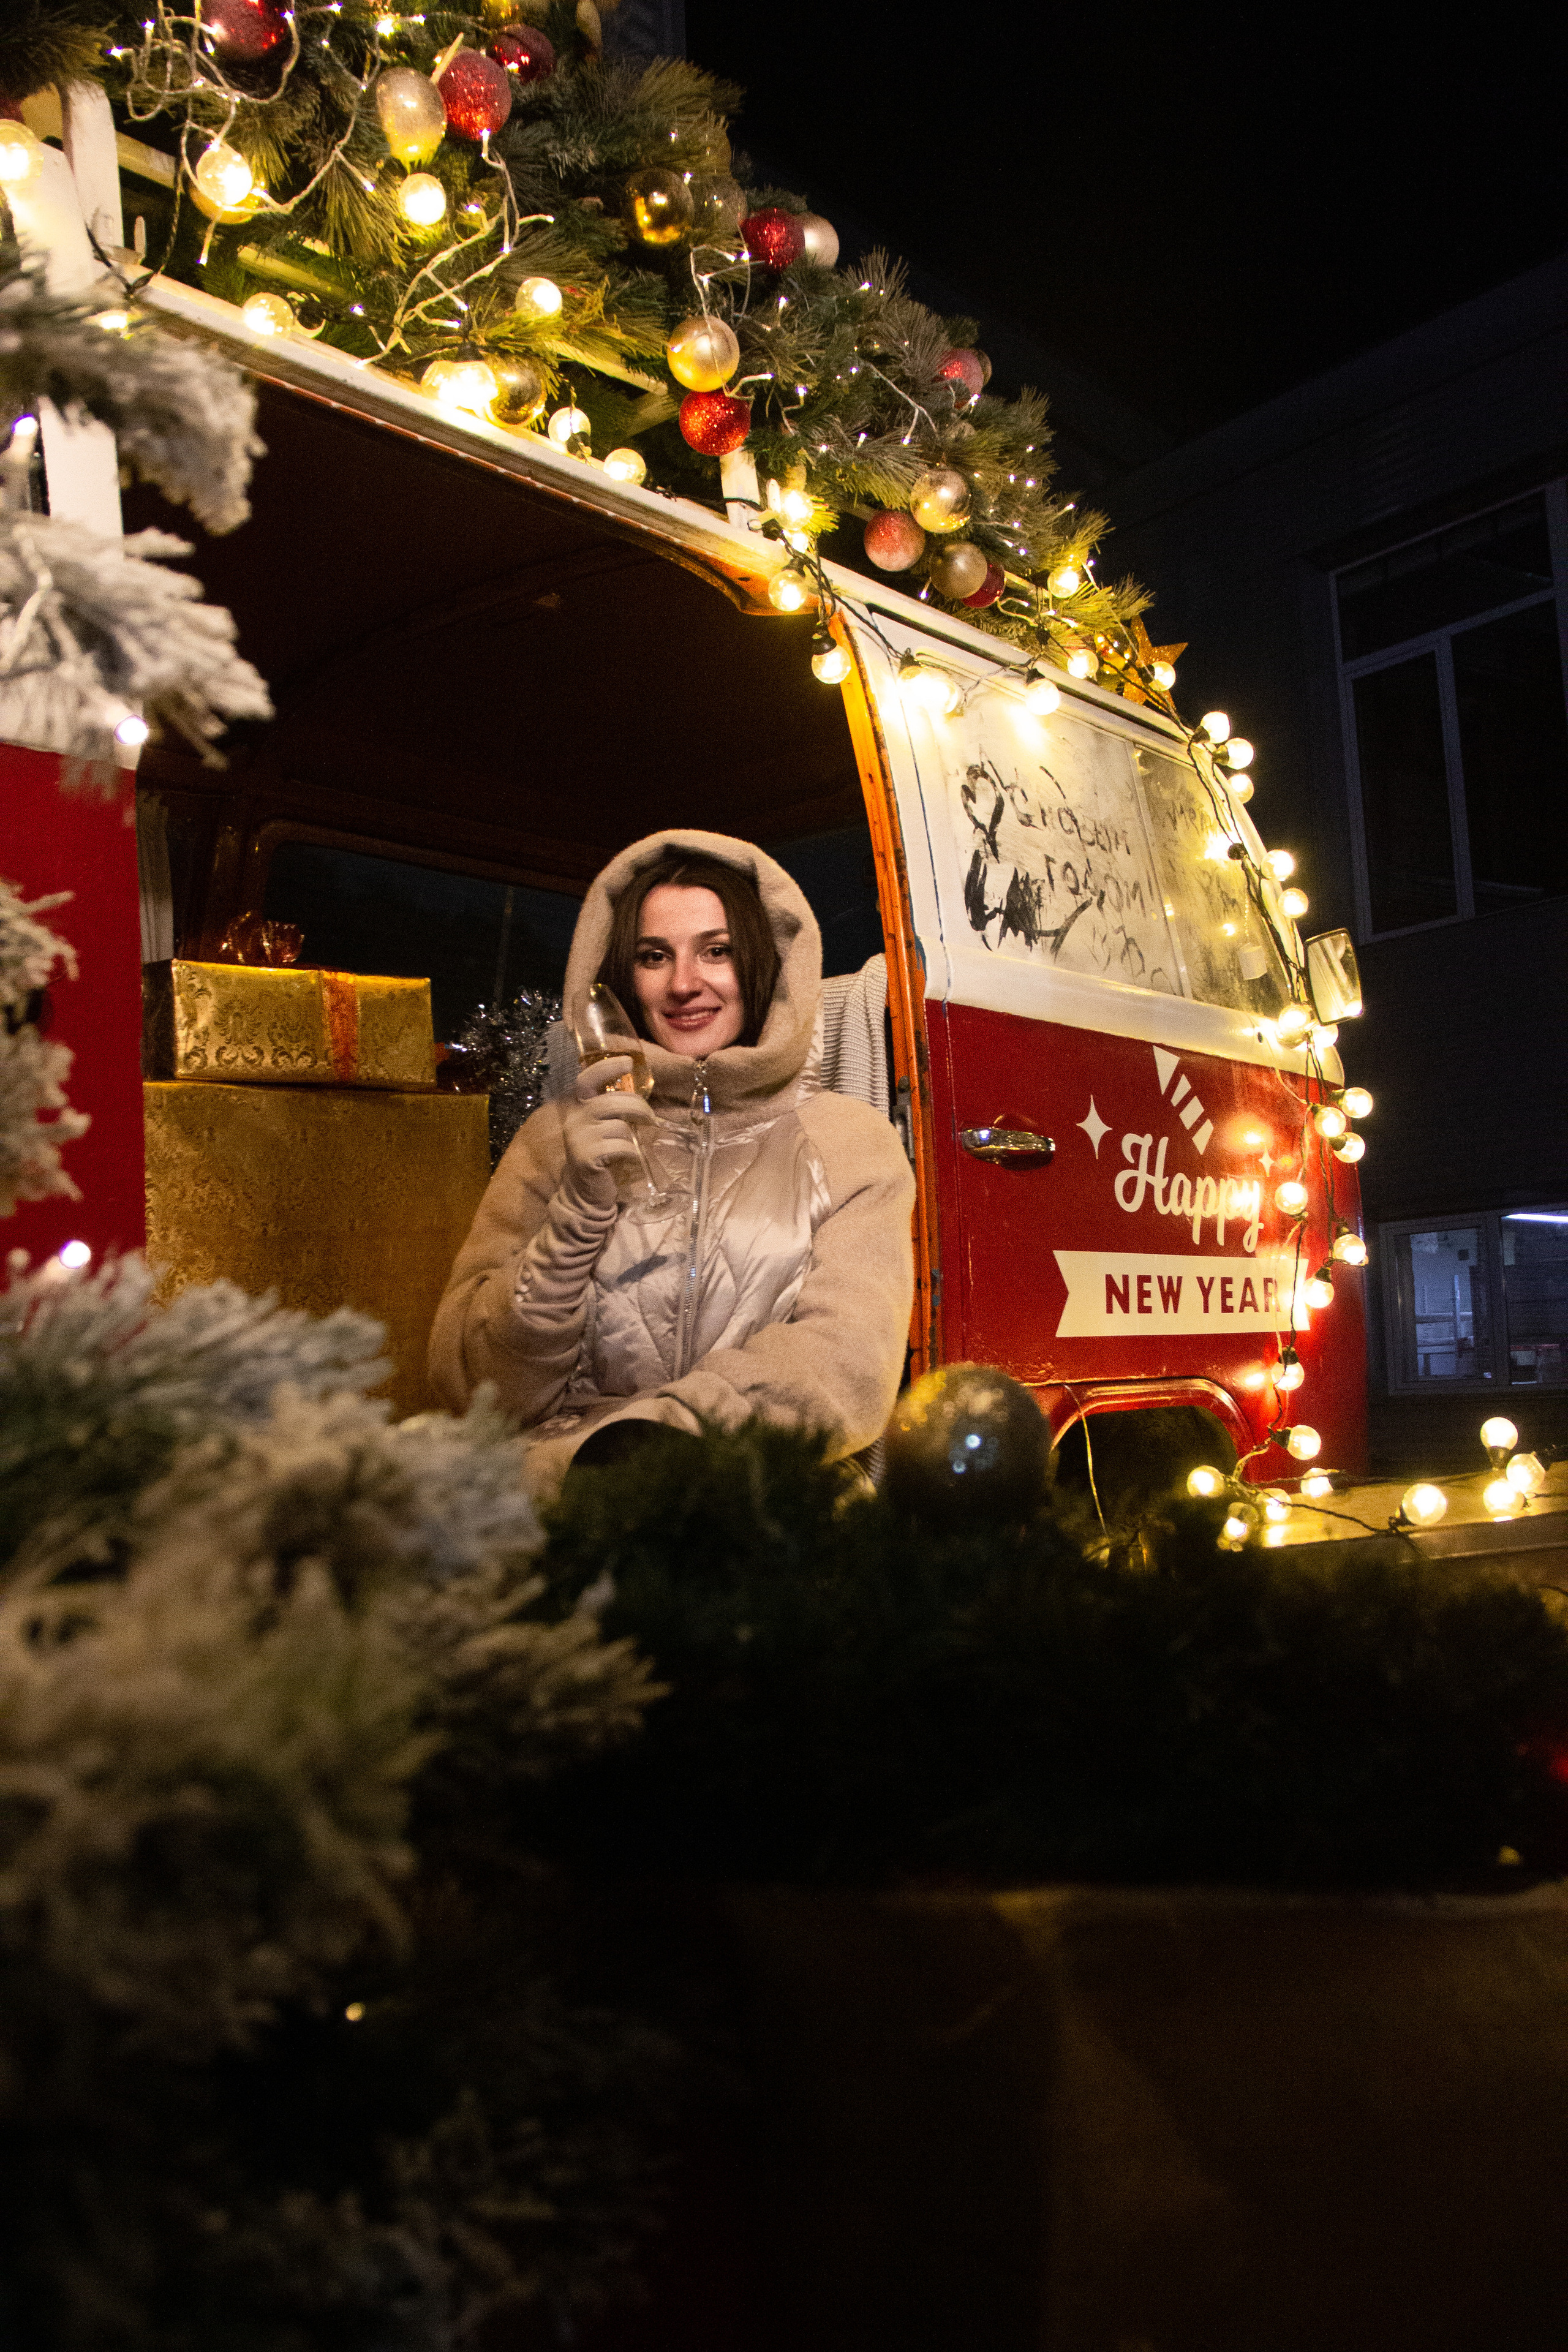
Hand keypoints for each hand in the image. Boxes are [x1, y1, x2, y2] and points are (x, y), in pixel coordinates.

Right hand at [560, 1055, 654, 1207]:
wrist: (585, 1193)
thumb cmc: (600, 1156)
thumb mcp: (603, 1128)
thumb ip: (612, 1110)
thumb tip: (639, 1095)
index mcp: (578, 1108)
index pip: (587, 1079)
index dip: (606, 1068)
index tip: (628, 1062)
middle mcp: (574, 1119)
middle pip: (612, 1102)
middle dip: (638, 1107)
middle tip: (650, 1118)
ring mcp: (578, 1138)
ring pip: (618, 1125)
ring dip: (633, 1135)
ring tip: (636, 1143)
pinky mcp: (586, 1157)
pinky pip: (620, 1146)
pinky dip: (631, 1152)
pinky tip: (630, 1159)